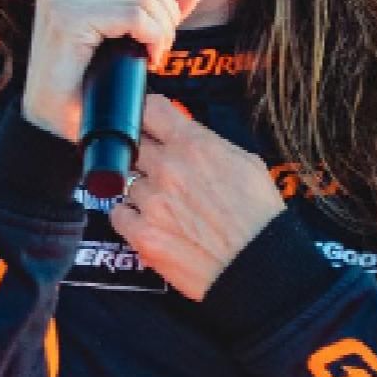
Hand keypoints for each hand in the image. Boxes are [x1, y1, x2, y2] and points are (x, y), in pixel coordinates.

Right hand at [22, 0, 202, 144]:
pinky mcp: (67, 19)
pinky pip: (133, 15)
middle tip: (160, 43)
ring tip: (155, 53)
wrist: (49, 124)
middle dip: (166, 7)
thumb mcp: (125, 36)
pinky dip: (153, 37)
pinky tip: (149, 58)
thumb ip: (156, 7)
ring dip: (163, 26)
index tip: (158, 18)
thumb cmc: (85, 82)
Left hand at [108, 93, 285, 301]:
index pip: (149, 109)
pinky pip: (118, 214)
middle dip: (142, 155)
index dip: (143, 113)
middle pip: (130, 144)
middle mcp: (168, 168)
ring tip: (168, 208)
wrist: (258, 267)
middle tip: (158, 170)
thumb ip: (208, 144)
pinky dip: (130, 217)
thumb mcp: (246, 163)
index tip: (143, 122)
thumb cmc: (258, 218)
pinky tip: (151, 224)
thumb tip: (187, 137)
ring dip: (141, 190)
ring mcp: (151, 202)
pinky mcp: (142, 234)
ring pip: (126, 182)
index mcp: (194, 145)